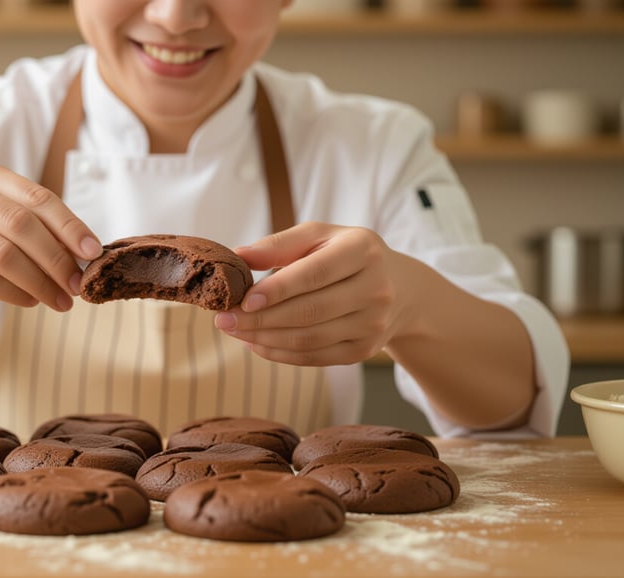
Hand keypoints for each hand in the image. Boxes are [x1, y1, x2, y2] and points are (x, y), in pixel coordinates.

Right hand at [0, 161, 102, 311]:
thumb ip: (34, 229)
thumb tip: (85, 255)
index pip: (37, 197)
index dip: (70, 225)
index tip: (93, 251)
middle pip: (21, 224)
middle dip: (57, 259)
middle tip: (78, 285)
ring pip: (4, 254)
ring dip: (40, 282)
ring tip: (60, 300)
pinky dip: (14, 293)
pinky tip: (30, 301)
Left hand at [214, 222, 412, 365]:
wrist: (400, 289)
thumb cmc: (346, 255)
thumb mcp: (320, 236)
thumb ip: (280, 244)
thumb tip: (239, 257)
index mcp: (363, 250)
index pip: (315, 273)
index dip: (277, 289)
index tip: (243, 300)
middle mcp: (375, 289)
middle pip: (309, 311)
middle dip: (260, 319)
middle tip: (223, 319)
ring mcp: (372, 324)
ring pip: (309, 339)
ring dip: (265, 338)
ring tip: (234, 330)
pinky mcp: (363, 351)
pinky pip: (314, 357)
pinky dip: (279, 353)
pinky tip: (256, 343)